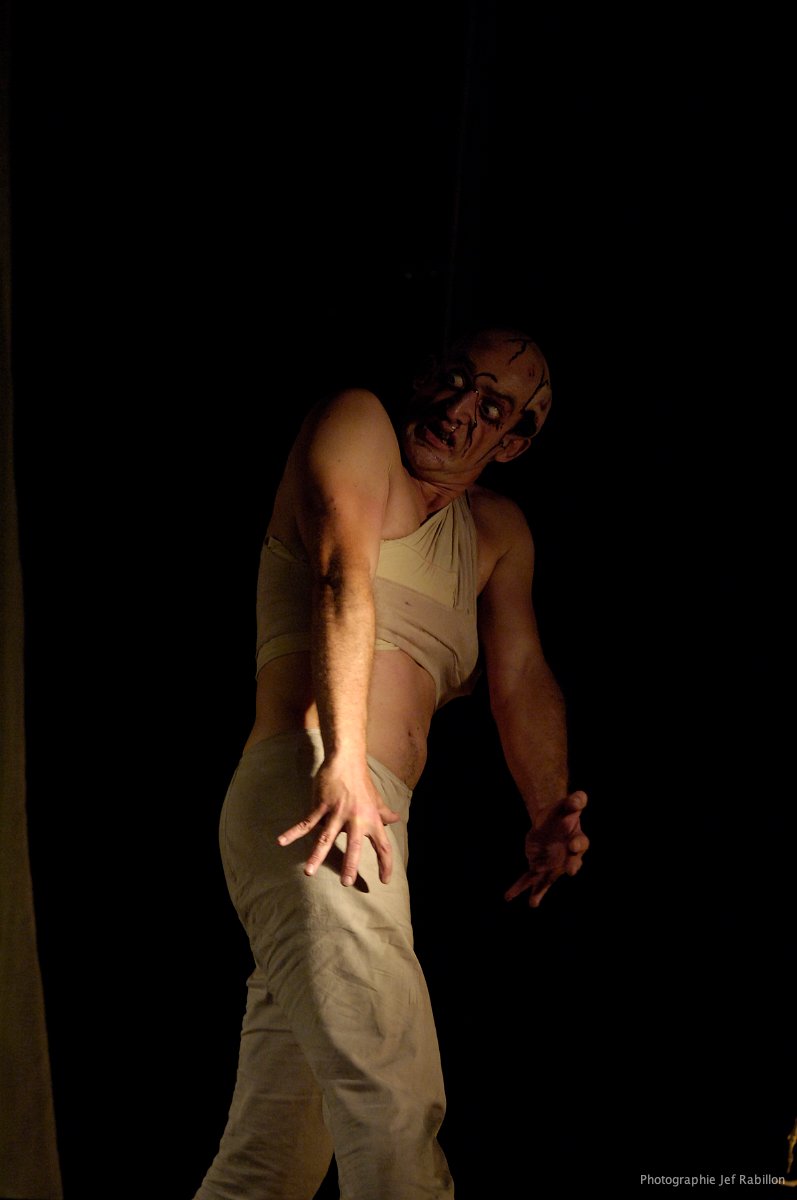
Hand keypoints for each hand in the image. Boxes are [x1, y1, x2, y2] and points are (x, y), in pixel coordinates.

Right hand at [277, 758, 399, 885]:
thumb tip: (395, 819)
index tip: (384, 881)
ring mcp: (337, 812)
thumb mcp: (376, 799)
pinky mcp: (321, 805)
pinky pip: (306, 822)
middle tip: (346, 882)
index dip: (385, 864)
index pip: (383, 846)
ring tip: (309, 871)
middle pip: (354, 845)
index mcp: (372, 820)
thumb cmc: (361, 782)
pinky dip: (293, 832)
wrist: (346, 760)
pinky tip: (281, 841)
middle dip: (350, 864)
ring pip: (325, 837)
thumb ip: (384, 813)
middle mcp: (356, 818)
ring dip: (316, 855)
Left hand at [505, 790, 588, 907]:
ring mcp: (553, 866)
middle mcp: (568, 857)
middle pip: (572, 863)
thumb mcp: (567, 803)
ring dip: (540, 892)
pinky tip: (508, 896)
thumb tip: (579, 798)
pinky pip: (529, 879)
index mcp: (577, 840)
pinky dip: (518, 888)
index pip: (581, 843)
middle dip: (571, 867)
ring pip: (548, 880)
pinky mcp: (538, 868)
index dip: (577, 845)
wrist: (550, 821)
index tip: (573, 845)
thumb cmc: (562, 813)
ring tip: (533, 903)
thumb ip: (576, 800)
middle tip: (570, 872)